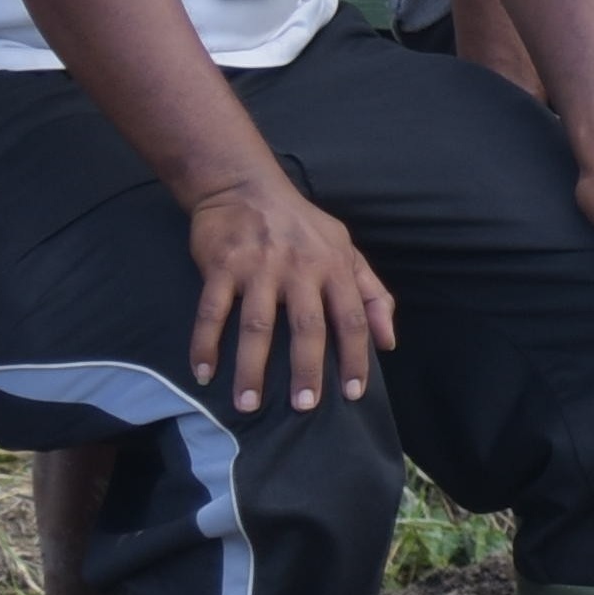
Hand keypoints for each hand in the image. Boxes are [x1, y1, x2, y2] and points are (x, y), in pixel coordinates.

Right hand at [182, 172, 398, 413]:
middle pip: (307, 327)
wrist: (245, 187)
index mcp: (334, 266)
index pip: (352, 318)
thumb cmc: (303, 226)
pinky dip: (205, 344)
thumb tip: (389, 341)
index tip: (354, 393)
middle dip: (307, 370)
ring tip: (248, 405)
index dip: (357, 356)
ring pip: (257, 326)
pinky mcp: (221, 267)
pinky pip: (211, 312)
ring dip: (252, 368)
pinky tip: (204, 373)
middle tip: (305, 408)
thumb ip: (372, 294)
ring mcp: (258, 268)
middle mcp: (299, 269)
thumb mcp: (346, 250)